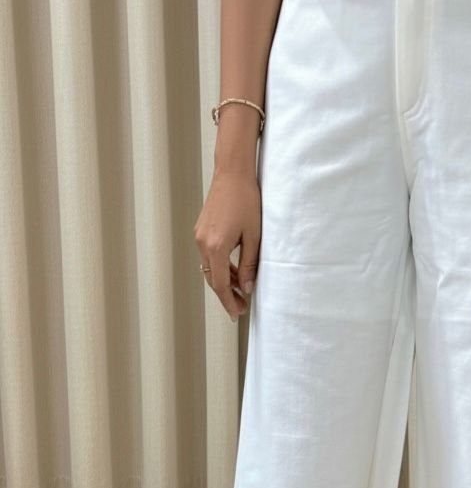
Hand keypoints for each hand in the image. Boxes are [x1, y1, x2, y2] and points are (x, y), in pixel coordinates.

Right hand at [194, 167, 260, 320]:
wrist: (232, 173)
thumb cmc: (247, 200)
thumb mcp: (254, 236)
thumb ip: (250, 264)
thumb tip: (247, 287)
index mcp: (216, 247)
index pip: (221, 284)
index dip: (229, 302)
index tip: (237, 313)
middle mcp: (203, 244)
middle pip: (213, 279)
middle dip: (227, 294)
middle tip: (241, 306)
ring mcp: (199, 236)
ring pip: (210, 268)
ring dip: (225, 280)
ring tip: (242, 288)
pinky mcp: (201, 230)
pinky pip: (209, 256)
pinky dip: (221, 266)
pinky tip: (234, 269)